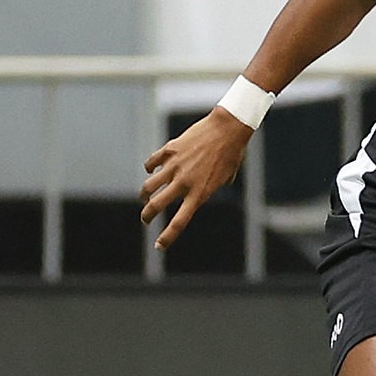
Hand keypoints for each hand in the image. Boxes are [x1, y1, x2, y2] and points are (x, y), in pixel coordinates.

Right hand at [139, 110, 254, 249]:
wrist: (227, 129)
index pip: (179, 222)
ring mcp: (175, 166)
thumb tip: (196, 194)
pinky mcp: (170, 150)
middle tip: (145, 218)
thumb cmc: (231, 154)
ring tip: (145, 195)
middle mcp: (184, 183)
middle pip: (156, 206)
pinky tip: (151, 169)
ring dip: (145, 193)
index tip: (159, 246)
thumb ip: (207, 189)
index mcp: (199, 194)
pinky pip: (152, 163)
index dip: (167, 236)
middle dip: (147, 215)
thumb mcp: (223, 178)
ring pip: (149, 186)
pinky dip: (150, 168)